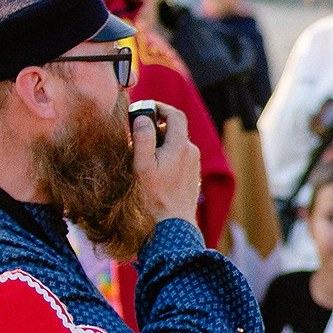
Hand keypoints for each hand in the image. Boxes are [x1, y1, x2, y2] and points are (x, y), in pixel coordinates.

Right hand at [133, 103, 200, 227]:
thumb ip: (143, 138)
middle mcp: (192, 152)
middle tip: (138, 134)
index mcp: (180, 146)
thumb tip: (143, 117)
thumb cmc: (152, 197)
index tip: (146, 107)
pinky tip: (154, 169)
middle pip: (175, 128)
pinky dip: (167, 154)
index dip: (161, 107)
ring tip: (142, 155)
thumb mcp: (141, 165)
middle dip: (157, 126)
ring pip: (177, 143)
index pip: (175, 115)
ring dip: (161, 142)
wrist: (172, 225)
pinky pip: (180, 156)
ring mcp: (194, 164)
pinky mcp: (193, 175)